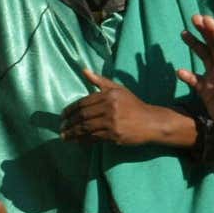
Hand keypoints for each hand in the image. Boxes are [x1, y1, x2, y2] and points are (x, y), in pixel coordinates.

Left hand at [61, 69, 182, 145]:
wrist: (152, 122)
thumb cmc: (133, 105)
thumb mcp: (118, 89)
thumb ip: (100, 81)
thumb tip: (83, 70)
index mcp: (109, 95)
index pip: (83, 103)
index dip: (70, 110)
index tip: (62, 116)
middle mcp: (110, 108)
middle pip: (82, 115)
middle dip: (69, 122)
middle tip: (61, 127)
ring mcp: (112, 122)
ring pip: (86, 128)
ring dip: (73, 133)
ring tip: (64, 136)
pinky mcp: (115, 135)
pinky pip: (94, 137)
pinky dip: (83, 140)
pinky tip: (76, 141)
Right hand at [179, 13, 213, 143]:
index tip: (204, 18)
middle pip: (213, 47)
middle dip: (204, 32)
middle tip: (194, 18)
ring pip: (203, 59)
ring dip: (195, 46)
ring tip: (184, 34)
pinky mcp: (208, 94)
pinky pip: (195, 81)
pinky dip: (187, 75)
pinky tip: (179, 71)